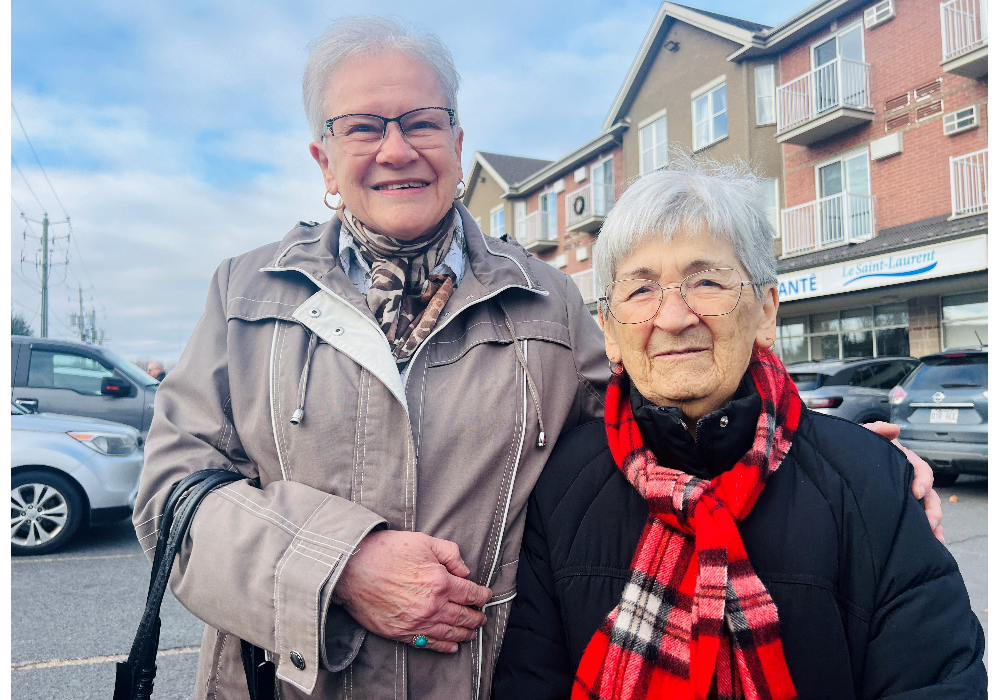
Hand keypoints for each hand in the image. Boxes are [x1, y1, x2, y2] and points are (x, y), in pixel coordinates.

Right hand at [334, 530, 491, 652]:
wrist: (351, 568)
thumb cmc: (386, 551)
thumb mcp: (424, 541)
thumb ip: (450, 553)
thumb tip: (464, 571)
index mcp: (440, 581)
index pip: (471, 593)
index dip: (482, 595)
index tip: (486, 596)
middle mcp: (432, 606)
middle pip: (463, 616)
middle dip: (476, 617)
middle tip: (482, 617)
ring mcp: (416, 622)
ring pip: (449, 633)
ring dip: (465, 634)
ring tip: (472, 633)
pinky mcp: (401, 632)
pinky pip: (428, 644)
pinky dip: (443, 646)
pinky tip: (451, 646)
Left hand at [863, 421, 944, 543]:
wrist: (840, 465)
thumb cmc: (855, 450)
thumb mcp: (862, 437)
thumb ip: (875, 430)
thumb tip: (893, 429)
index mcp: (903, 463)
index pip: (922, 471)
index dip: (923, 481)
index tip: (916, 492)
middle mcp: (908, 481)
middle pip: (930, 496)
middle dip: (933, 510)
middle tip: (930, 523)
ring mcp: (904, 497)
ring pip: (926, 512)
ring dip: (933, 525)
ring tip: (935, 539)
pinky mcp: (897, 512)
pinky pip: (916, 524)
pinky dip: (924, 534)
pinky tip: (928, 544)